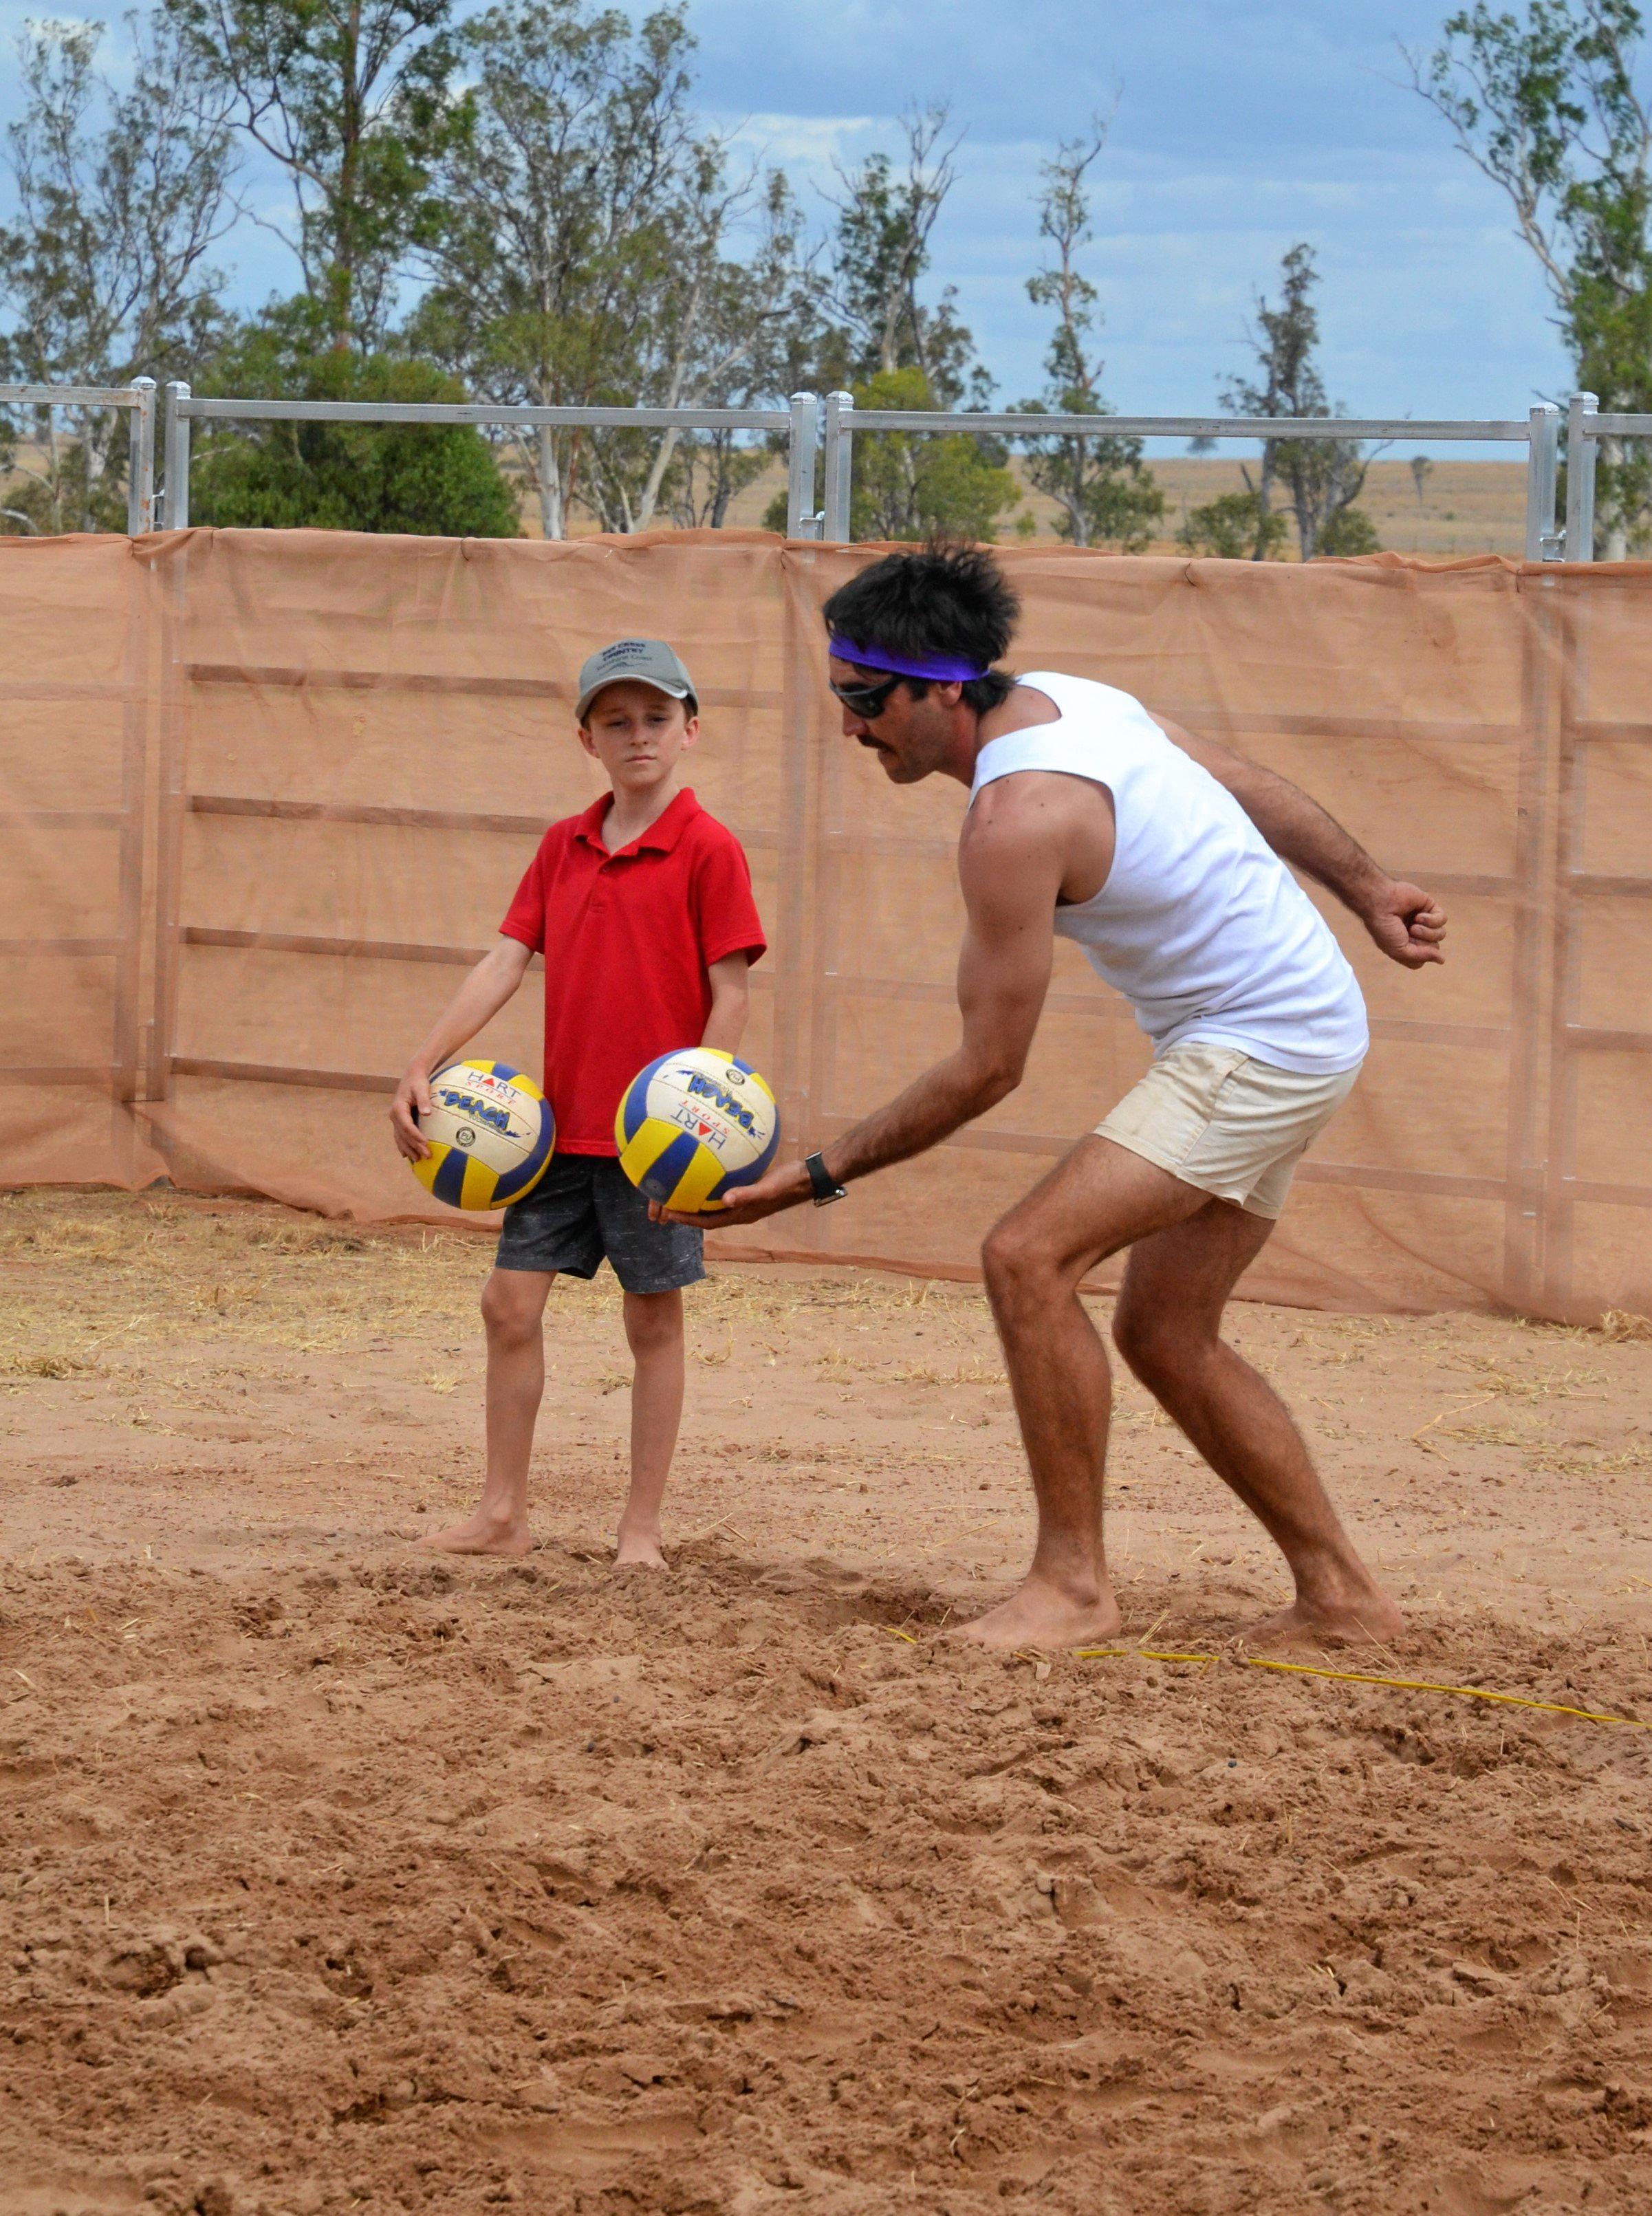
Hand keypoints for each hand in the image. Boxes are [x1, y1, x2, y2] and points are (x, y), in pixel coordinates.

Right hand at [390, 1068, 434, 1160]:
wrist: (412, 1077)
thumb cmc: (418, 1082)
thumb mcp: (422, 1089)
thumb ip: (424, 1100)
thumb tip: (427, 1113)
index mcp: (398, 1108)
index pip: (407, 1126)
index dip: (415, 1136)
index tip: (425, 1143)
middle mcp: (394, 1116)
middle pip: (404, 1135)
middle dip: (414, 1146)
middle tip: (427, 1155)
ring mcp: (395, 1119)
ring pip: (400, 1138)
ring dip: (408, 1149)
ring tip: (418, 1160)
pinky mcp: (399, 1121)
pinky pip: (399, 1136)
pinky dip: (403, 1146)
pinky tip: (406, 1155)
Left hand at [649, 1160, 812, 1229]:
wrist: (809, 1176)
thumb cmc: (791, 1182)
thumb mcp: (769, 1187)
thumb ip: (748, 1193)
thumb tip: (725, 1199)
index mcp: (742, 1214)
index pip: (708, 1221)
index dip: (688, 1219)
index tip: (668, 1214)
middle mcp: (740, 1210)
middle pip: (707, 1215)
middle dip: (687, 1211)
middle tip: (665, 1204)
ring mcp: (745, 1200)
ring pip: (715, 1203)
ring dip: (698, 1198)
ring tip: (679, 1188)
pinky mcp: (750, 1188)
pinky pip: (726, 1188)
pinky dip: (713, 1182)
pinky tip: (707, 1167)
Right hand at [1361, 879, 1446, 968]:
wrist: (1380, 903)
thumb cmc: (1385, 928)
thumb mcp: (1399, 951)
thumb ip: (1421, 957)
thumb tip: (1442, 960)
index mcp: (1406, 946)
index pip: (1423, 959)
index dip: (1417, 955)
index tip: (1405, 947)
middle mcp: (1416, 934)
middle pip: (1434, 947)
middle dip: (1422, 943)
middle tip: (1409, 934)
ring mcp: (1424, 921)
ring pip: (1440, 934)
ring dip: (1427, 932)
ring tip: (1414, 926)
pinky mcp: (1430, 907)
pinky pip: (1443, 919)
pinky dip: (1431, 920)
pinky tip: (1419, 916)